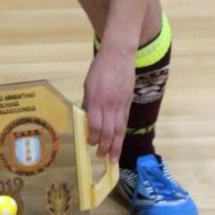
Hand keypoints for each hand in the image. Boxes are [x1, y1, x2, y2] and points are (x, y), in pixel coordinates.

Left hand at [82, 48, 133, 162]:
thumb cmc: (99, 69)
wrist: (119, 56)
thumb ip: (88, 103)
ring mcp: (121, 104)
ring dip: (116, 146)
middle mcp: (110, 104)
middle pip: (109, 130)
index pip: (95, 124)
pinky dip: (122, 134)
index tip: (89, 143)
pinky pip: (125, 122)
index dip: (93, 137)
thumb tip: (86, 119)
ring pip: (120, 130)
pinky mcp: (128, 103)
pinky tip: (120, 142)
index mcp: (97, 99)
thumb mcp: (88, 85)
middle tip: (101, 156)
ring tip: (113, 158)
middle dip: (105, 146)